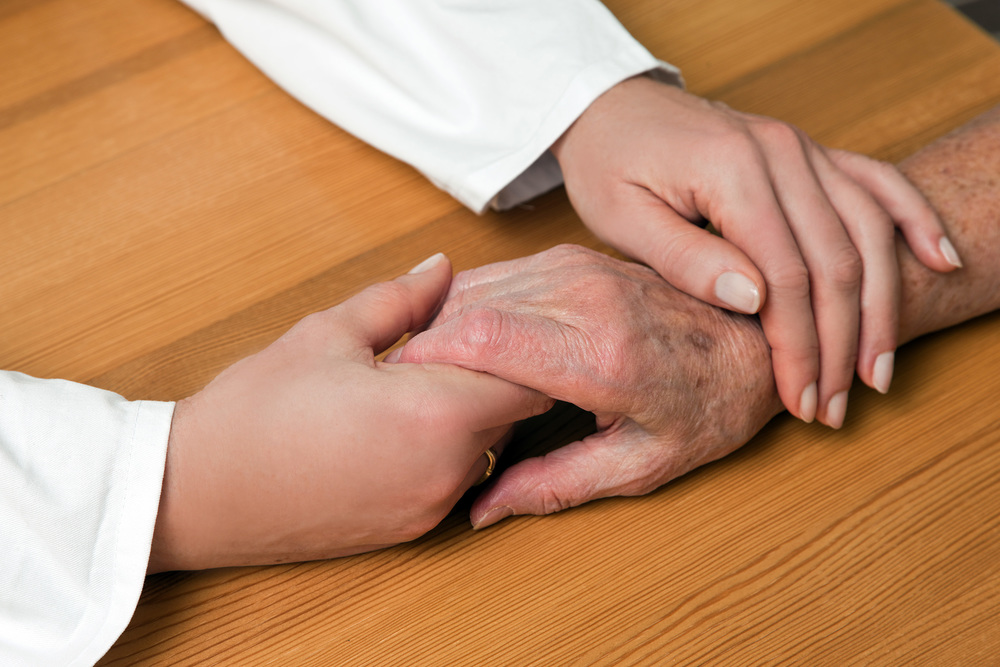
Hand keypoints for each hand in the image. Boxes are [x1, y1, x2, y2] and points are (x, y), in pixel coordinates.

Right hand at [148, 253, 552, 570]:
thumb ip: (402, 299)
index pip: (525, 374)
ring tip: (416, 383)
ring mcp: (430, 506)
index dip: (515, 342)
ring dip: (470, 412)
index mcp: (435, 412)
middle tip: (446, 343)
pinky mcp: (411, 530)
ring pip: (489, 446)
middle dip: (492, 373)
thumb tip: (442, 268)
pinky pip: (457, 478)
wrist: (195, 495)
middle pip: (513, 411)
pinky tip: (398, 425)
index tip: (494, 320)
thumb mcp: (328, 333)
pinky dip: (447, 448)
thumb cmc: (254, 412)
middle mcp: (446, 468)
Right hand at [393, 245, 782, 528]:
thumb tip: (484, 510)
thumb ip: (555, 486)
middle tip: (407, 389)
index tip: (401, 393)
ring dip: (443, 324)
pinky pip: (500, 273)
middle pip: (467, 310)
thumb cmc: (707, 409)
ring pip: (476, 286)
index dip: (425, 364)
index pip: (481, 340)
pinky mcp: (578, 257)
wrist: (757, 346)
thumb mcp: (640, 466)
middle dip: (424, 348)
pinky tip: (464, 337)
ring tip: (430, 368)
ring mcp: (582, 269)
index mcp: (603, 356)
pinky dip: (469, 303)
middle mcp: (587, 299)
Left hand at [552, 76, 960, 426]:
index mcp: (732, 170)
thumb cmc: (609, 164)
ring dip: (883, 305)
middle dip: (841, 344)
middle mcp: (781, 152)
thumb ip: (687, 258)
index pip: (787, 275)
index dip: (798, 346)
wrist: (612, 107)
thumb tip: (755, 300)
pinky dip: (913, 222)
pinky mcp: (808, 152)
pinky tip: (940, 260)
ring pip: (868, 231)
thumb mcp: (623, 218)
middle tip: (836, 407)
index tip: (800, 400)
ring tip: (878, 370)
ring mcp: (802, 148)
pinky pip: (877, 183)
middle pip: (838, 261)